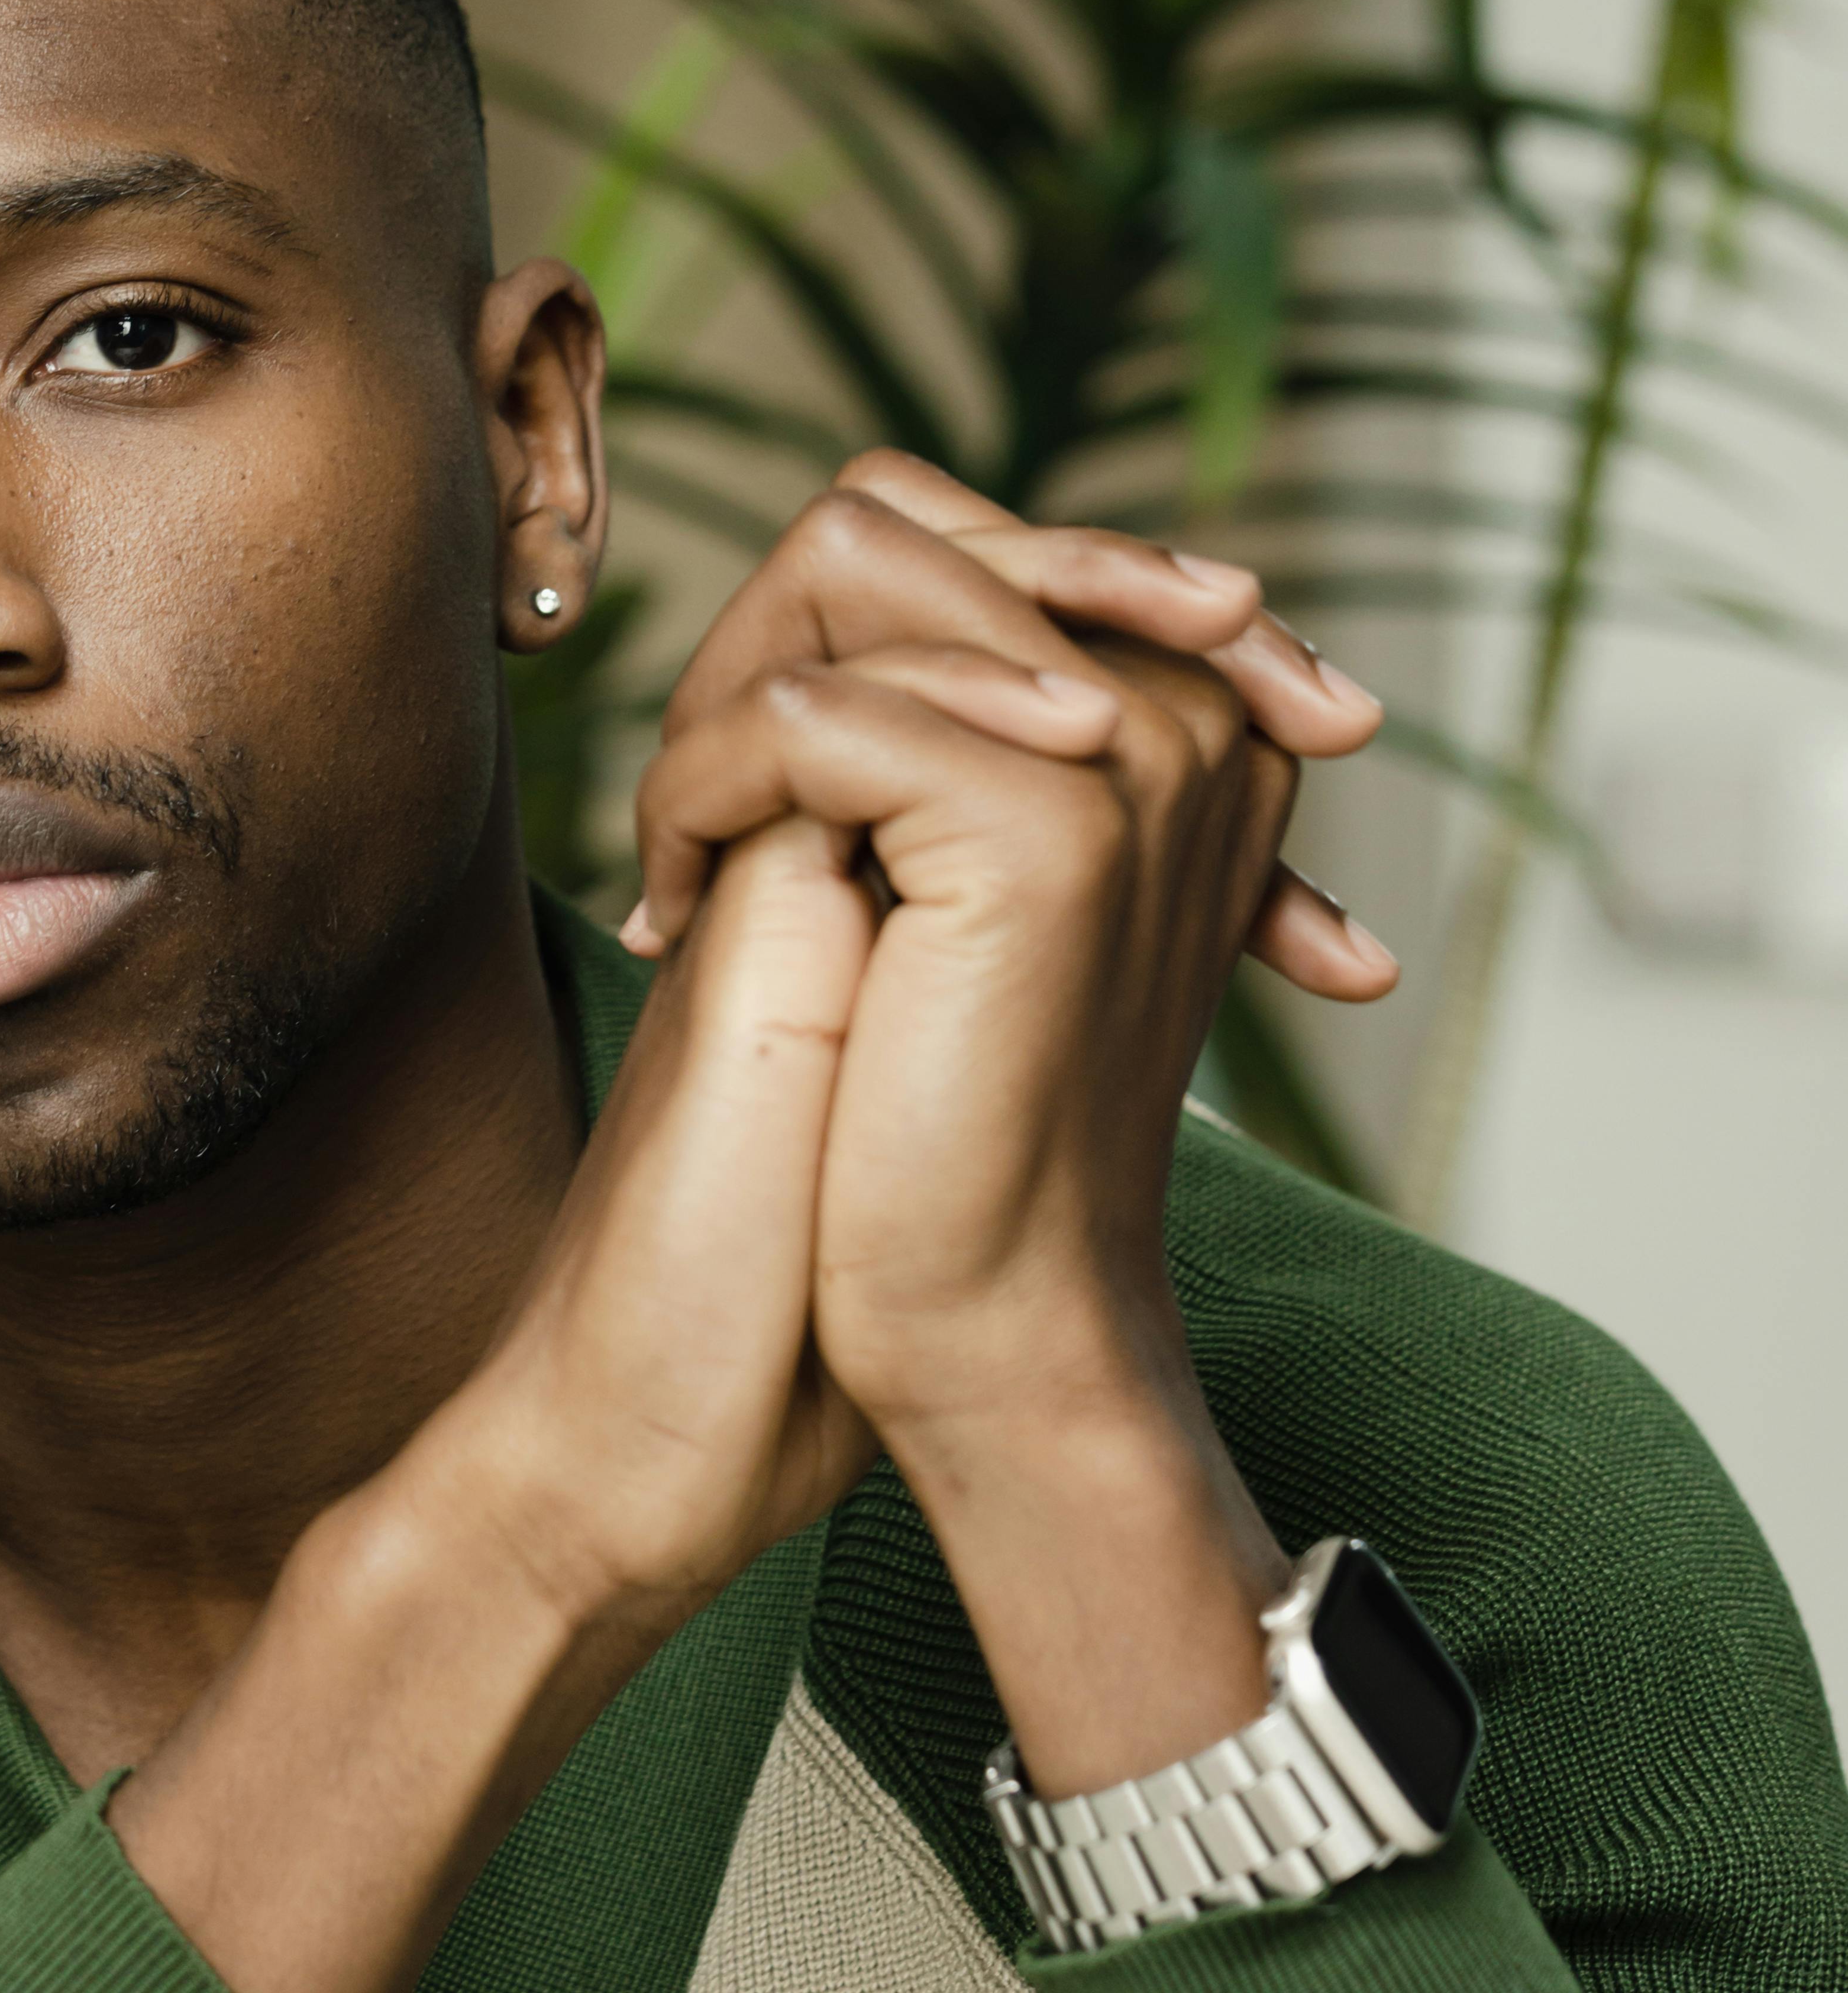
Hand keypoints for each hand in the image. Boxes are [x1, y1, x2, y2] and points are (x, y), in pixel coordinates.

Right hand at [112, 458, 1363, 1992]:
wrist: (672, 1438)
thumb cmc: (825, 1326)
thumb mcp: (984, 1130)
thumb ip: (1042, 997)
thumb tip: (1235, 923)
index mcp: (873, 863)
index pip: (971, 626)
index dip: (1127, 618)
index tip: (1321, 710)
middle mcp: (807, 829)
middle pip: (897, 554)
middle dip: (1088, 561)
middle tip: (1246, 625)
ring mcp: (753, 854)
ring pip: (837, 582)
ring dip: (1013, 594)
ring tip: (1172, 660)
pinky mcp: (722, 907)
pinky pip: (793, 715)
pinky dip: (931, 698)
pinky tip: (1074, 746)